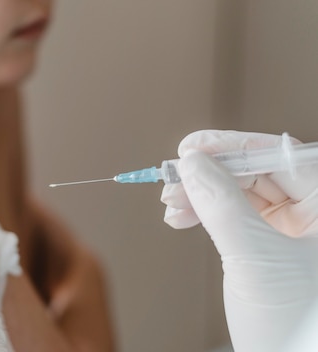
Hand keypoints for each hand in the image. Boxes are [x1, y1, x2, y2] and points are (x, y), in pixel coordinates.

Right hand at [161, 130, 317, 351]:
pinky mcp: (263, 246)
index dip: (232, 146)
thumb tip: (193, 163)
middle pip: (253, 172)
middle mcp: (310, 212)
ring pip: (236, 192)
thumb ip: (223, 205)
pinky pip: (229, 215)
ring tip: (170, 203)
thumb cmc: (295, 322)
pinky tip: (179, 217)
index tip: (192, 147)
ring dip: (198, 194)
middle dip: (208, 175)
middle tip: (172, 179)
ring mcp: (287, 229)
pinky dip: (201, 213)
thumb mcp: (256, 258)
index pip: (278, 156)